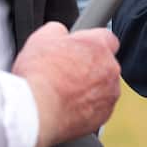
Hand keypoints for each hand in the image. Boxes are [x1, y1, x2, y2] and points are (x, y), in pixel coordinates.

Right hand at [12, 22, 119, 146]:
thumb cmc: (37, 76)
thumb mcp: (41, 38)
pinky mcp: (103, 115)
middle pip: (104, 63)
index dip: (89, 43)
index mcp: (99, 45)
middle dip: (88, 68)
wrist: (35, 112)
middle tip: (64, 75)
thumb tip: (60, 32)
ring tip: (62, 94)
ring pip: (102, 87)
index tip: (77, 50)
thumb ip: (57, 30)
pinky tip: (65, 109)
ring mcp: (109, 93)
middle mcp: (111, 68)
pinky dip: (85, 109)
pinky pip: (97, 109)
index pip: (105, 37)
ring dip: (88, 89)